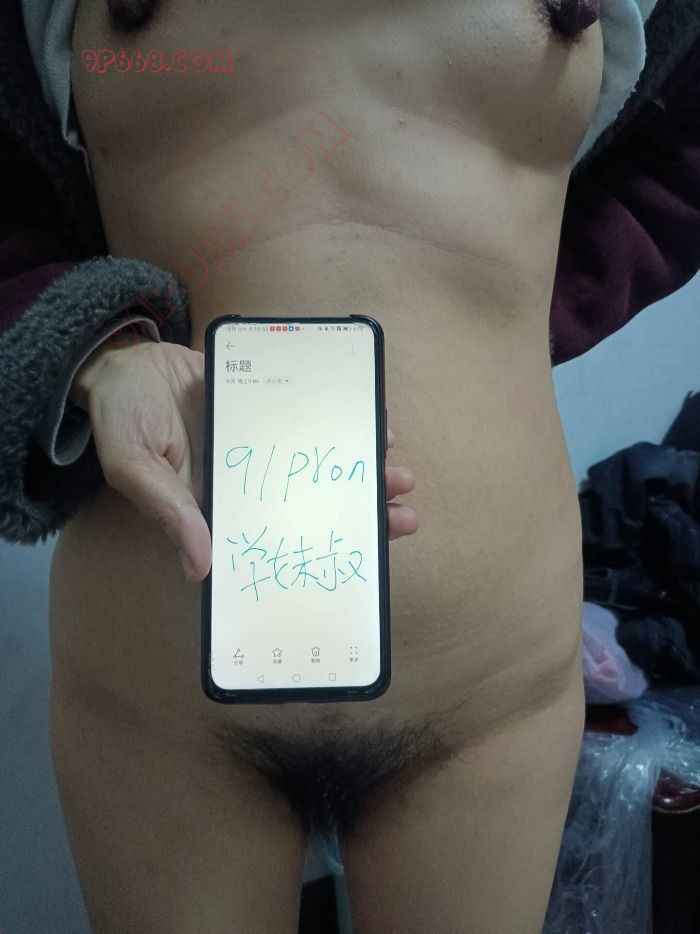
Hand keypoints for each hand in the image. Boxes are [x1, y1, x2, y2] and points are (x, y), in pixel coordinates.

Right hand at [71, 334, 418, 581]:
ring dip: (364, 469)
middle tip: (403, 516)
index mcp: (224, 506)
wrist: (129, 360)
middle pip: (315, 503)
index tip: (365, 557)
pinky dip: (347, 422)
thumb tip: (199, 568)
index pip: (281, 538)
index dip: (322, 549)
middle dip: (362, 511)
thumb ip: (168, 510)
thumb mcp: (134, 465)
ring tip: (400, 472)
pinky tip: (377, 424)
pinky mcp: (274, 405)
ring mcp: (267, 443)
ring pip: (324, 463)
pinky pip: (317, 418)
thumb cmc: (122, 418)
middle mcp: (254, 481)